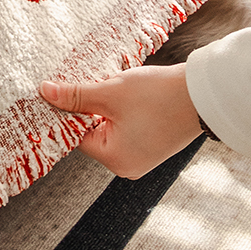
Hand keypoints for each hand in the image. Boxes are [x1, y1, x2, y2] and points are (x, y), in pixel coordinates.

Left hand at [39, 63, 202, 179]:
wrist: (205, 93)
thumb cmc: (160, 96)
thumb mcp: (111, 92)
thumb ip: (76, 95)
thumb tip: (45, 92)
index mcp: (115, 159)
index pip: (76, 135)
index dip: (68, 111)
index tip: (59, 91)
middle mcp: (128, 166)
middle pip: (93, 133)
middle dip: (89, 108)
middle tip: (88, 83)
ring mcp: (143, 157)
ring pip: (110, 128)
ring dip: (106, 107)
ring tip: (112, 87)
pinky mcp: (154, 145)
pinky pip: (127, 128)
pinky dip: (122, 112)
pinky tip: (127, 94)